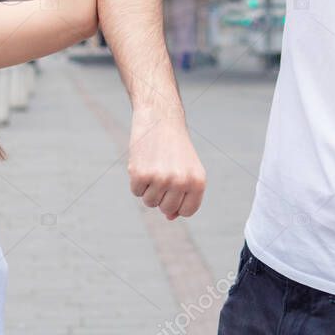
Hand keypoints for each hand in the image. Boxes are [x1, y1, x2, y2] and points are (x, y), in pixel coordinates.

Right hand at [127, 105, 205, 219]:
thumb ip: (183, 195)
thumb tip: (170, 217)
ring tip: (153, 165)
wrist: (160, 118)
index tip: (174, 189)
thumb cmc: (175, 146)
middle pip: (166, 208)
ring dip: (148, 187)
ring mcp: (161, 179)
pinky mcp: (141, 174)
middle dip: (161, 195)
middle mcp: (181, 182)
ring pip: (149, 202)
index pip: (187, 211)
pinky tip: (142, 161)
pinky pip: (136, 191)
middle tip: (162, 171)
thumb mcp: (187, 169)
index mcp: (198, 182)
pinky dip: (136, 180)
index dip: (178, 203)